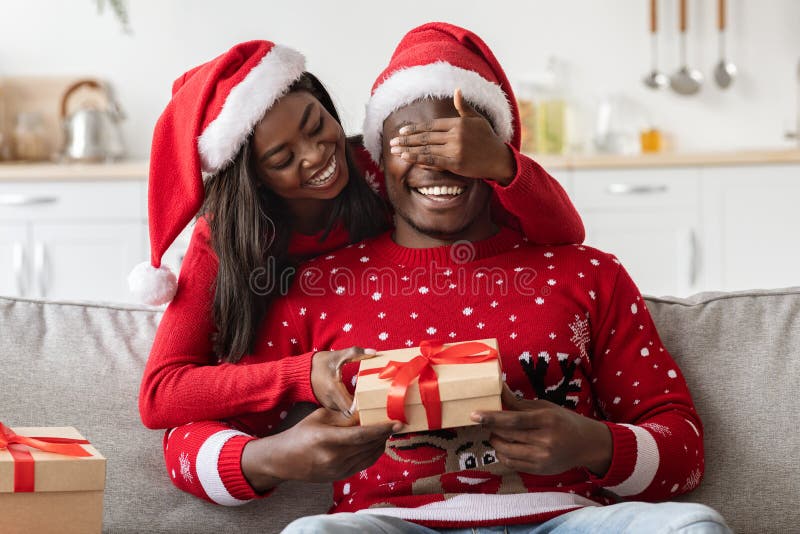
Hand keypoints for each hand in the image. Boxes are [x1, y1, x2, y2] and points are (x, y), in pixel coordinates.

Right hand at [242, 408, 400, 490]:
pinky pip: (363, 464)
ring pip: (369, 456)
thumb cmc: (301, 433)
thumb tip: (367, 413)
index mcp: (327, 439)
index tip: (398, 423)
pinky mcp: (339, 477)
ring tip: (387, 431)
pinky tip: (376, 443)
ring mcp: (337, 470)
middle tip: (396, 423)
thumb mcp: (321, 416)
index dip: (382, 430)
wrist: (284, 460)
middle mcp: (333, 457)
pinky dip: (373, 453)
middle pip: (368, 446)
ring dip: (381, 444)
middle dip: (385, 434)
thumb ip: (344, 416)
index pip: (361, 435)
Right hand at [311, 346, 376, 414]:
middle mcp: (331, 400)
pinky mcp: (328, 405)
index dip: (362, 406)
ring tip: (367, 399)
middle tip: (373, 400)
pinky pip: (342, 410)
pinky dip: (349, 407)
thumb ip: (355, 352)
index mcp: (334, 389)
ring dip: (356, 409)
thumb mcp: (337, 355)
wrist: (300, 372)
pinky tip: (357, 399)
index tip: (372, 399)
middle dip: (362, 409)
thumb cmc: (319, 363)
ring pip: (346, 413)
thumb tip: (373, 352)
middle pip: (351, 413)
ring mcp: (329, 405)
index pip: (351, 407)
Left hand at [388, 88, 515, 184]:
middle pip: (425, 138)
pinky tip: (408, 159)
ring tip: (394, 151)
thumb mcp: (477, 119)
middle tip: (391, 142)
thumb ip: (464, 107)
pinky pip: (434, 161)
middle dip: (406, 140)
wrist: (499, 158)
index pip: (430, 126)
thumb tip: (457, 90)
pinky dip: (419, 160)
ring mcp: (455, 151)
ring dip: (408, 150)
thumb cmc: (487, 138)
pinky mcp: (456, 164)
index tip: (401, 132)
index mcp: (457, 123)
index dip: (414, 129)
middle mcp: (455, 136)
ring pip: (426, 150)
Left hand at [471, 385, 611, 476]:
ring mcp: (542, 458)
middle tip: (484, 420)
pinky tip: (504, 446)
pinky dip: (502, 454)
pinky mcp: (539, 470)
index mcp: (546, 420)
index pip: (513, 420)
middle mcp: (545, 440)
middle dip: (491, 427)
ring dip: (495, 441)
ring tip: (495, 433)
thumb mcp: (545, 407)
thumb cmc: (563, 421)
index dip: (492, 417)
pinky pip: (511, 463)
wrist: (587, 445)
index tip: (474, 415)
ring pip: (505, 451)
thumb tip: (499, 389)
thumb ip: (519, 403)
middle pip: (507, 435)